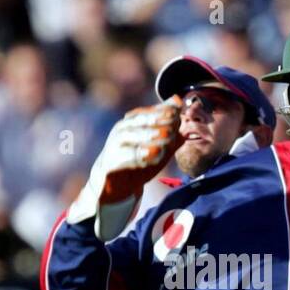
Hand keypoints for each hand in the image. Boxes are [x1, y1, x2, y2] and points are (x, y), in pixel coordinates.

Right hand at [69, 101, 180, 238]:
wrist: (114, 185)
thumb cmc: (138, 161)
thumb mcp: (159, 146)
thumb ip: (170, 129)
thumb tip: (179, 104)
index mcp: (132, 123)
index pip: (148, 112)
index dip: (163, 111)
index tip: (178, 112)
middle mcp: (121, 131)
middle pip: (138, 121)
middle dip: (157, 120)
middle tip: (174, 122)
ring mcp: (113, 146)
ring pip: (129, 136)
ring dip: (148, 136)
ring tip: (166, 137)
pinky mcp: (109, 164)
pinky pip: (123, 158)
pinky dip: (137, 156)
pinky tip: (151, 156)